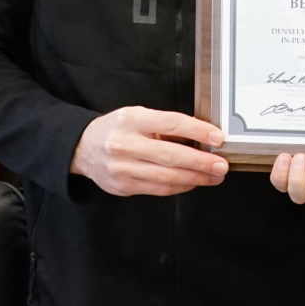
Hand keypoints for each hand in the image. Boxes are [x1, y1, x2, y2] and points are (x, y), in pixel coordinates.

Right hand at [69, 106, 227, 197]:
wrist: (83, 148)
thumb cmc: (118, 129)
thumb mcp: (138, 116)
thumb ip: (165, 126)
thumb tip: (202, 137)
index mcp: (132, 120)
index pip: (172, 124)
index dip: (198, 131)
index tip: (218, 138)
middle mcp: (126, 144)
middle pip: (171, 156)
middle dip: (201, 163)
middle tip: (222, 166)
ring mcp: (123, 169)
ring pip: (167, 177)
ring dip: (196, 179)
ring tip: (214, 177)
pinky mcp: (123, 187)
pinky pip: (158, 189)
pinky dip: (179, 186)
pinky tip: (193, 182)